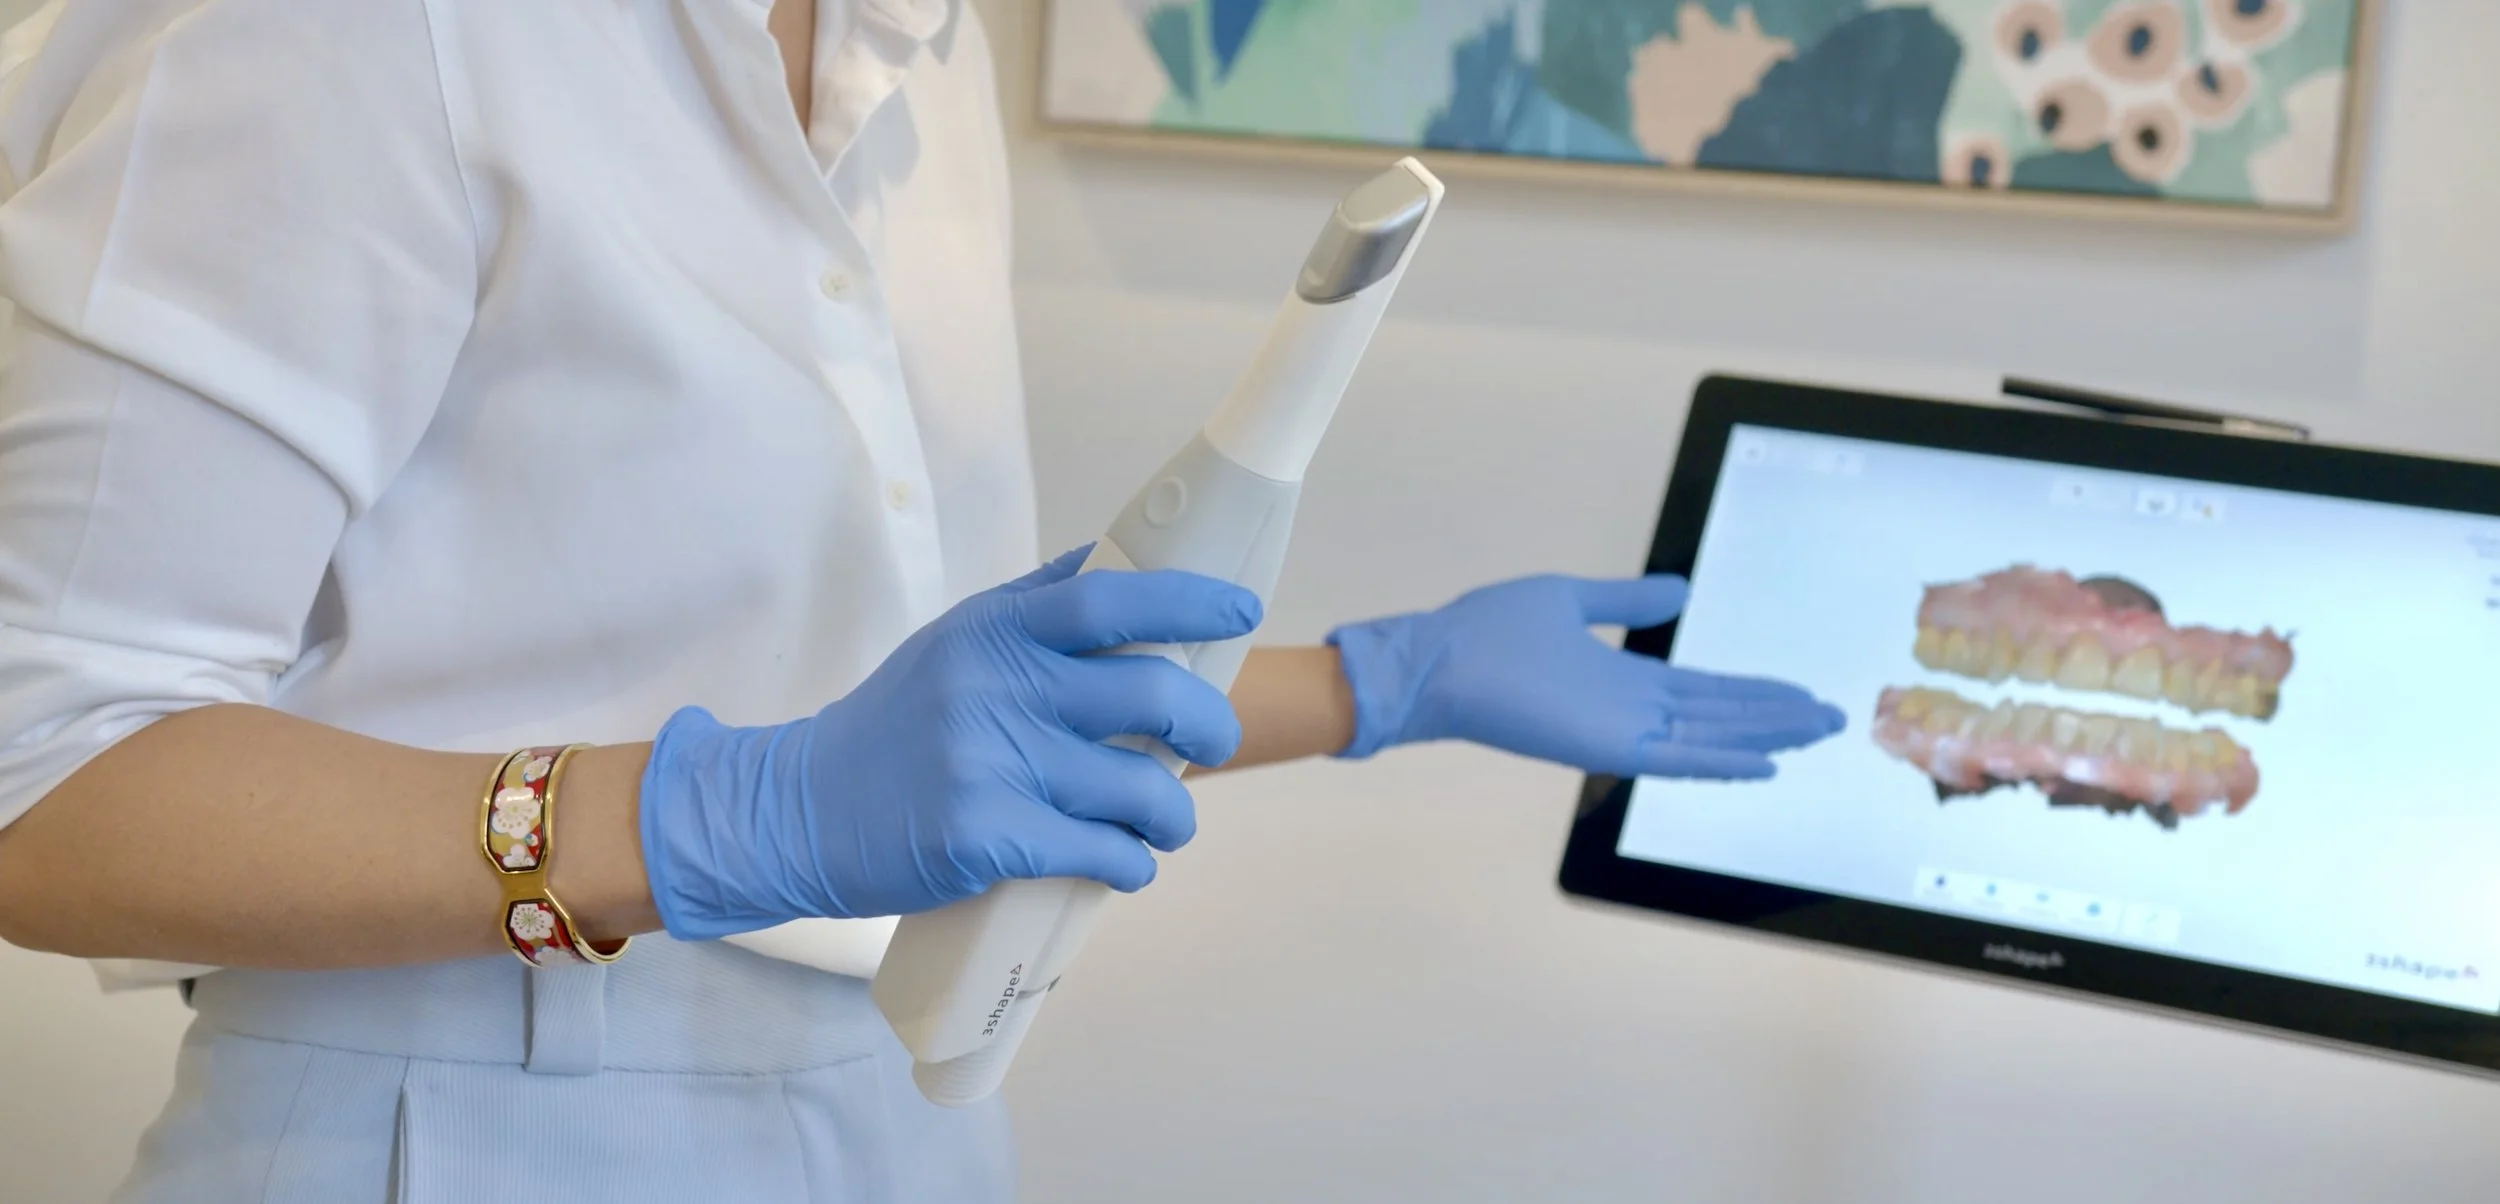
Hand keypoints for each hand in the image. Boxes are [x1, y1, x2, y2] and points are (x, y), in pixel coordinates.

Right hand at [636, 547, 1260, 939]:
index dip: (1191, 600)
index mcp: (995, 630)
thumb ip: (1034, 604)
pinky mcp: (986, 839)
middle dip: (1210, 724)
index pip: (1113, 597)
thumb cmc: (894, 725)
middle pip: (1152, 693)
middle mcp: (998, 688)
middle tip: (1216, 742)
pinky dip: (1132, 865)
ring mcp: (993, 765)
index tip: (1241, 612)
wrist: (797, 810)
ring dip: (1176, 815)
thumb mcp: (954, 642)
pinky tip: (1129, 865)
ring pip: (1141, 788)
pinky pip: (1100, 853)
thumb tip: (1119, 560)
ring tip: (1169, 824)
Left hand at [1326, 574, 1843, 778]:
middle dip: (1779, 716)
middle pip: (1723, 715)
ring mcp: (1622, 732)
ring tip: (1818, 732)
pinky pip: (1677, 760)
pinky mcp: (1605, 747)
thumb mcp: (1570, 599)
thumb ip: (1626, 599)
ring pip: (1713, 738)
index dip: (1756, 691)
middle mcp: (1633, 711)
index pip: (1707, 689)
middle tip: (1835, 718)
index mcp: (1625, 678)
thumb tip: (1678, 590)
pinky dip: (1721, 762)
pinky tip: (1764, 764)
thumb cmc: (1486, 632)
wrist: (1435, 660)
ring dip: (1767, 736)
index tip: (1801, 691)